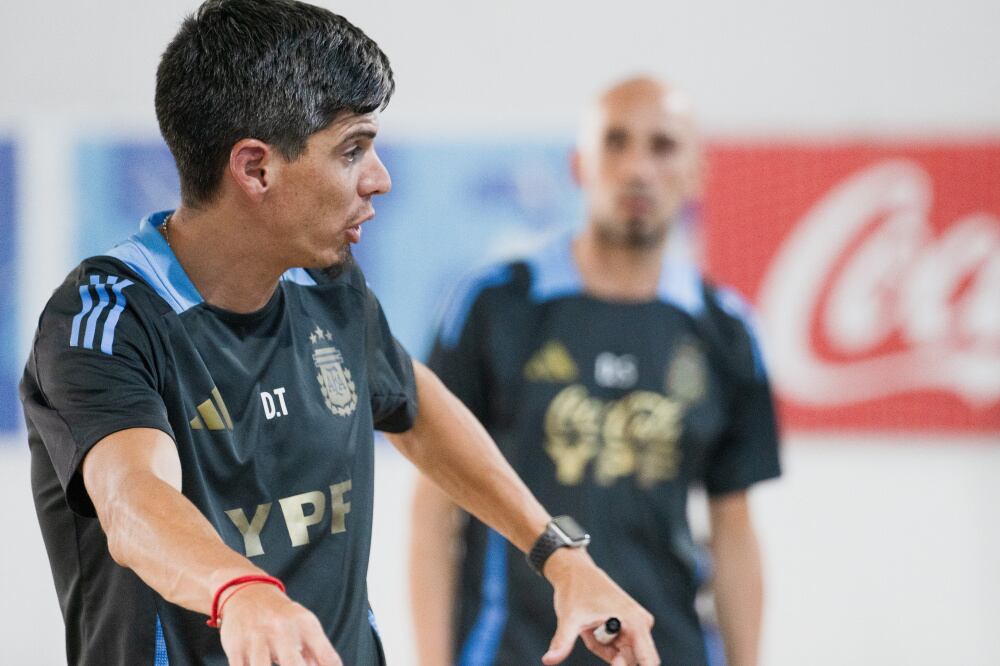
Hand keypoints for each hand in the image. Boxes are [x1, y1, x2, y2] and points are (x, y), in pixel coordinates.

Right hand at [217, 583, 340, 665]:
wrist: (248, 593)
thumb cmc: (282, 618)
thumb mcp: (305, 627)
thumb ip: (320, 653)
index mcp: (305, 625)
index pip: (326, 656)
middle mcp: (281, 629)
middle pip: (293, 664)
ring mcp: (256, 638)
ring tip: (272, 664)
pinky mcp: (235, 647)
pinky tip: (254, 665)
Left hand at [540, 549, 658, 665]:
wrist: (575, 572)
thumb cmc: (575, 590)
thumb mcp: (568, 618)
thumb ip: (562, 643)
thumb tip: (547, 661)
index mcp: (635, 623)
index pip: (649, 661)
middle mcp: (641, 624)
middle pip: (632, 661)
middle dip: (611, 657)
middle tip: (591, 634)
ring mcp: (636, 626)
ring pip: (621, 656)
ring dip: (602, 649)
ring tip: (588, 628)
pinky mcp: (629, 627)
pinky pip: (617, 650)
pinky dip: (601, 645)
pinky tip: (591, 628)